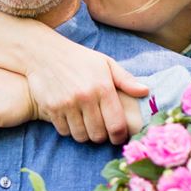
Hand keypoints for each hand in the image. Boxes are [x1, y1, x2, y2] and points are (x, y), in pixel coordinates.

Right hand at [19, 44, 150, 143]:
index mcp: (103, 87)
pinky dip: (69, 130)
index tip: (118, 137)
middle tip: (101, 130)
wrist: (45, 52)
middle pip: (98, 135)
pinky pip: (64, 131)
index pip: (116, 125)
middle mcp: (85, 97)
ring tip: (86, 125)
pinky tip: (71, 119)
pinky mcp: (51, 108)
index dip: (120, 137)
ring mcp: (67, 104)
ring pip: (81, 136)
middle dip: (102, 136)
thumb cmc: (79, 59)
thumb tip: (145, 92)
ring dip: (85, 135)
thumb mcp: (105, 63)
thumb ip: (126, 80)